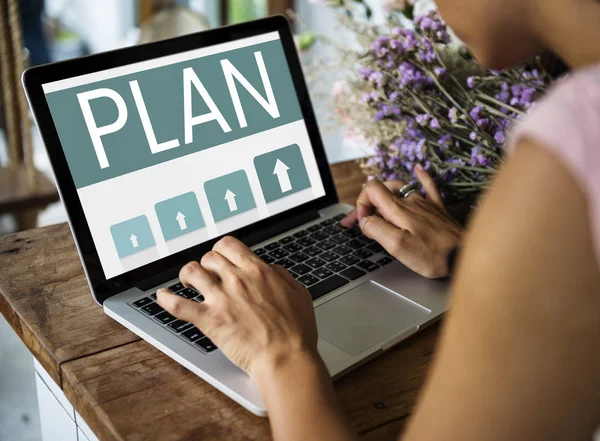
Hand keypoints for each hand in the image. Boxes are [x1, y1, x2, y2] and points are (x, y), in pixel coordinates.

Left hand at [156, 236, 319, 382]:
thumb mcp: (299, 294)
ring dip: (187, 275)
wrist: (285, 357)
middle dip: (206, 263)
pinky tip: (162, 296)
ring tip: (188, 282)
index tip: (220, 258)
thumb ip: (282, 276)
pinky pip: (178, 305)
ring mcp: (221, 298)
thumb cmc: (295, 332)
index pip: (229, 246)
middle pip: (209, 257)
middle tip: (207, 274)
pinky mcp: (209, 320)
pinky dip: (166, 298)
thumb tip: (271, 269)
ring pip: (192, 272)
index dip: (221, 250)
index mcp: (258, 271)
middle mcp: (237, 279)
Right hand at [342, 165, 462, 277]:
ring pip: (400, 188)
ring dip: (385, 193)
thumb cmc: (431, 255)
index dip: (361, 204)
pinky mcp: (437, 209)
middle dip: (368, 203)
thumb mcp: (397, 246)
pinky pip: (429, 186)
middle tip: (363, 222)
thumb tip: (365, 220)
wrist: (463, 256)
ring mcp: (425, 203)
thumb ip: (376, 229)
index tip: (364, 222)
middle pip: (383, 190)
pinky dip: (421, 176)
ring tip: (377, 206)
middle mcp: (410, 201)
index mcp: (398, 209)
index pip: (371, 189)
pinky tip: (418, 168)